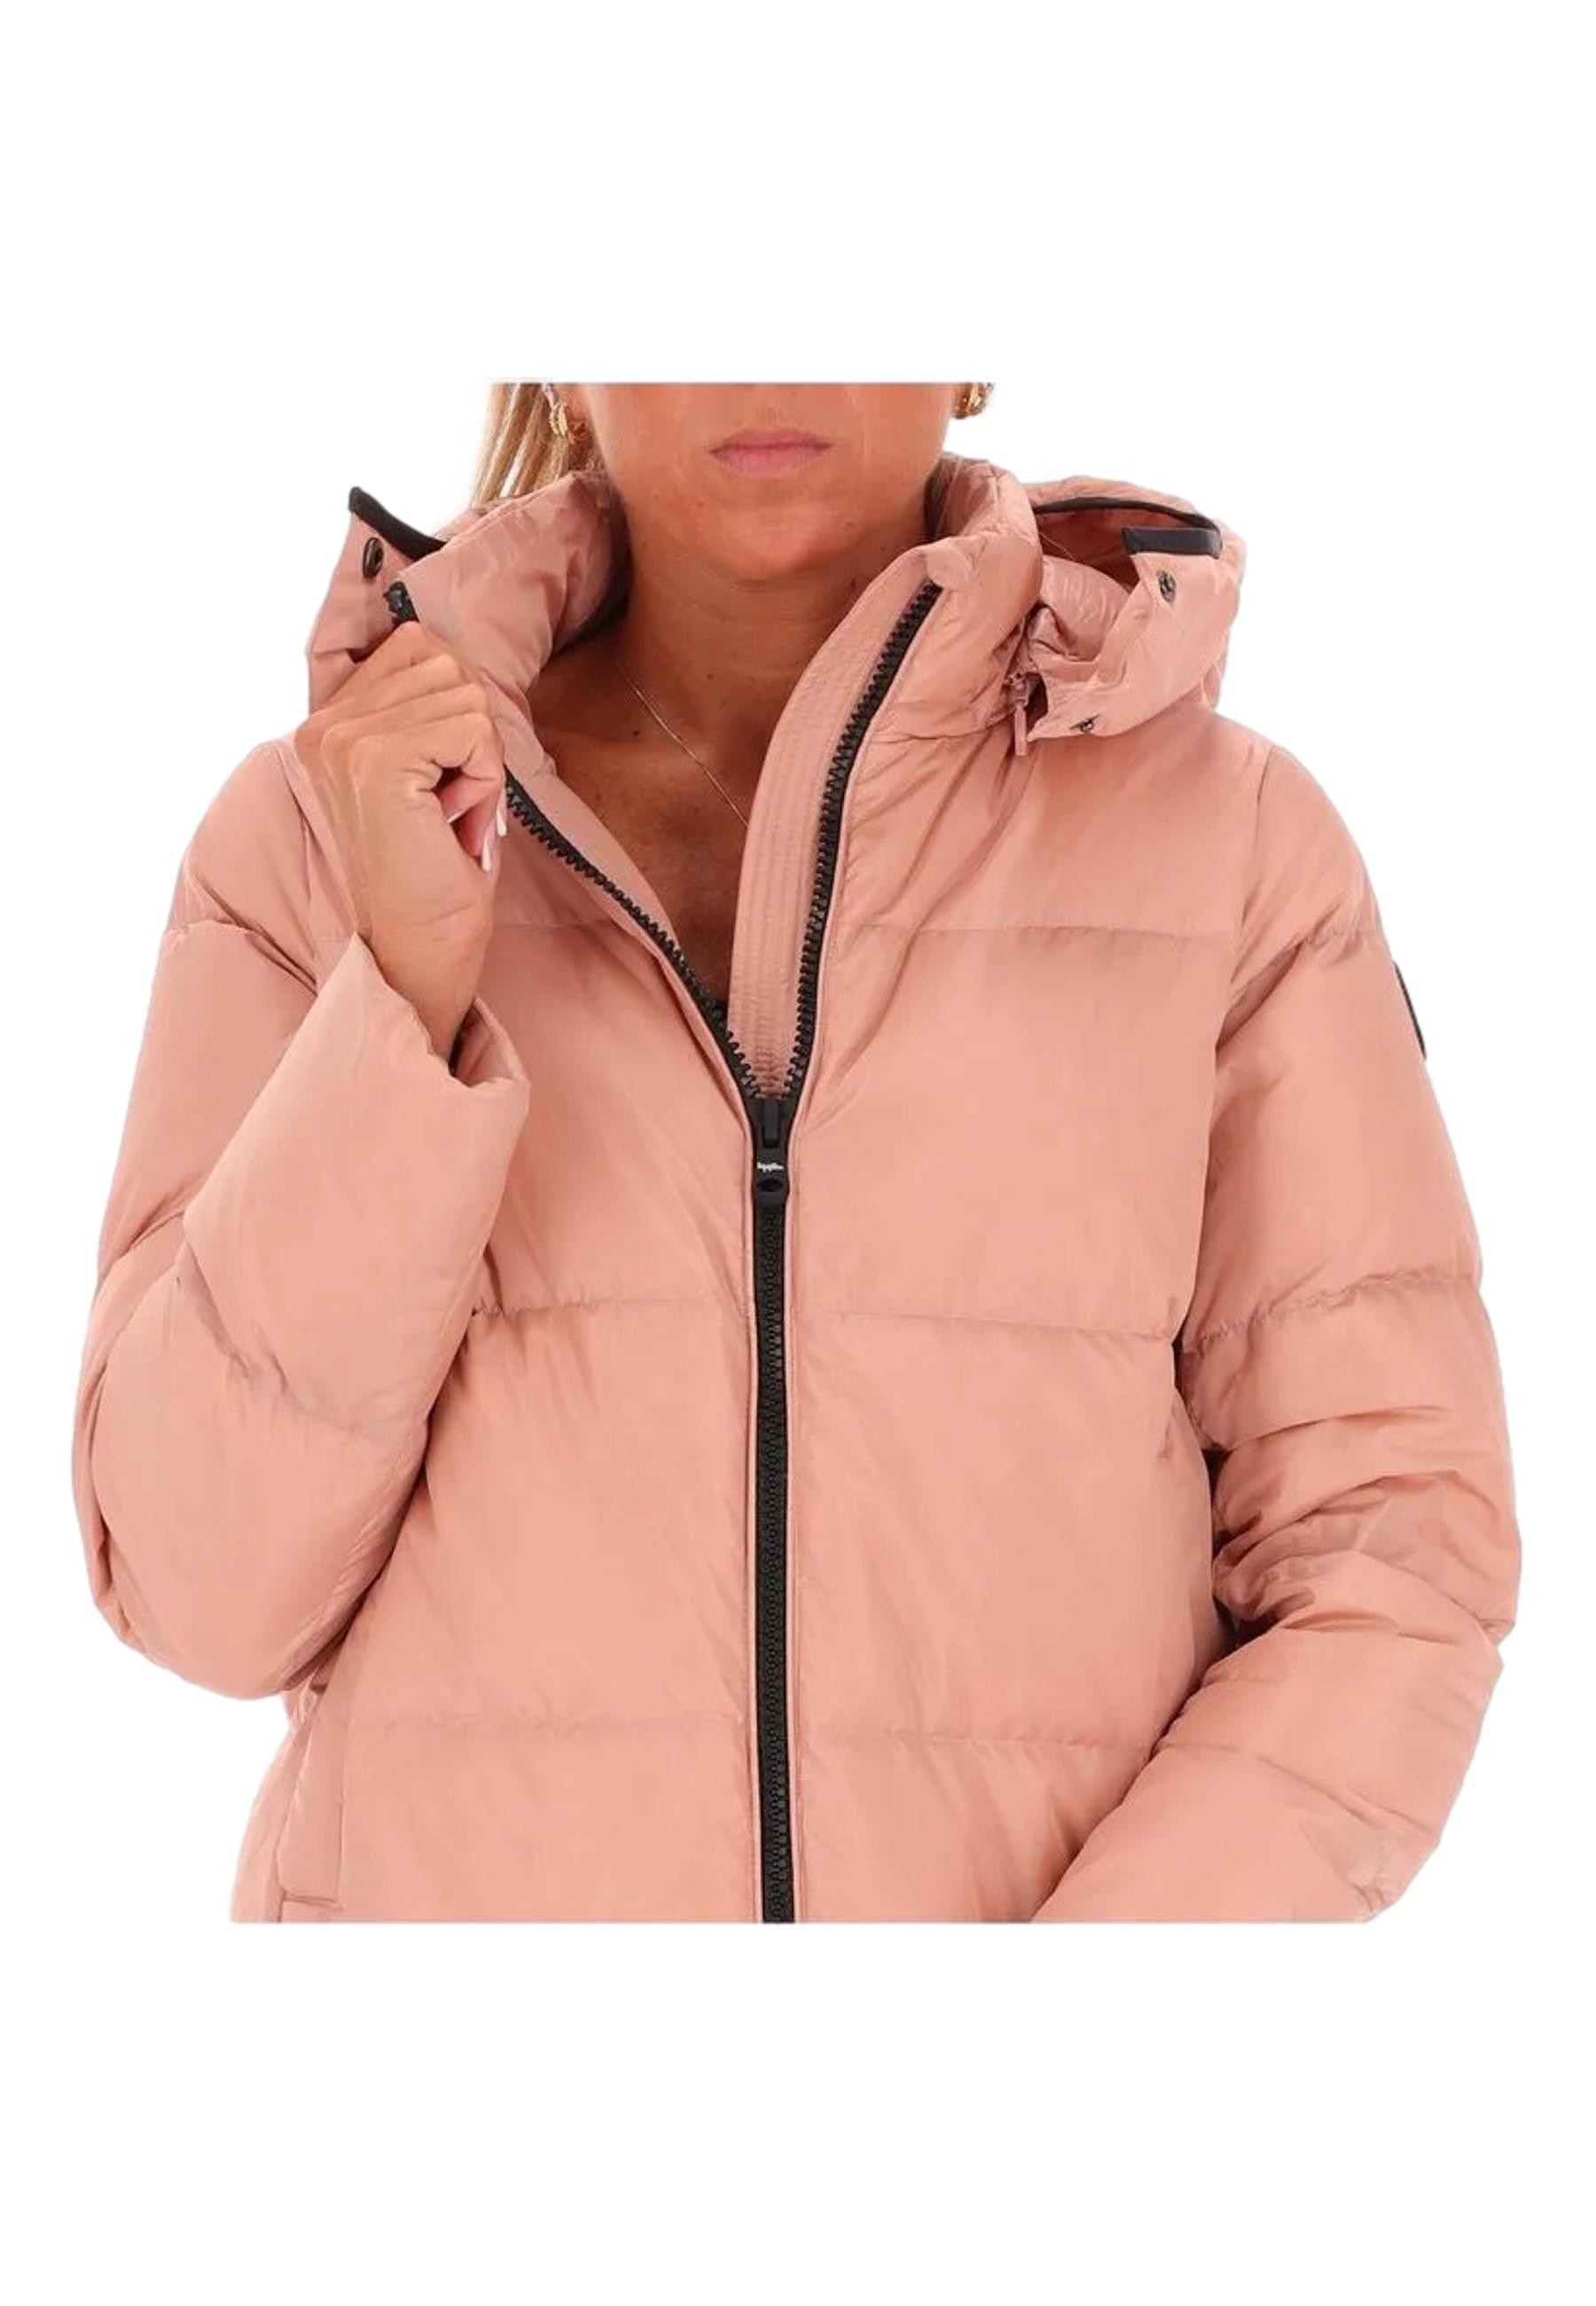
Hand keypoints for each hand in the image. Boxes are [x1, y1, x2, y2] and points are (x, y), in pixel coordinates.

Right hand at [292, 621, 508, 1059]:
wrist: (421, 946)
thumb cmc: (436, 866)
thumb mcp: (429, 769)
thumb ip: (425, 705)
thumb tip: (457, 649)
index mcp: (328, 720)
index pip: (421, 645)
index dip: (459, 711)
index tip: (440, 782)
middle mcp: (325, 723)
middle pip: (449, 665)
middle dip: (474, 740)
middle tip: (448, 808)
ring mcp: (345, 739)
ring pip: (466, 696)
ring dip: (481, 764)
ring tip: (448, 818)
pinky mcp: (376, 760)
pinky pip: (473, 729)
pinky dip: (484, 780)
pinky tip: (453, 824)